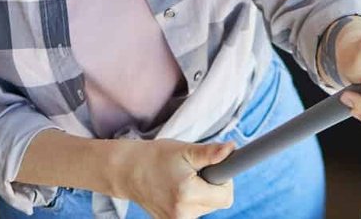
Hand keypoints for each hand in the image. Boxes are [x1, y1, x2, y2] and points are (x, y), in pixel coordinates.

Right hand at [112, 138, 236, 217]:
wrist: (129, 172)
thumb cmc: (157, 157)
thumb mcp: (185, 150)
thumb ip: (210, 153)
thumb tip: (232, 149)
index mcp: (188, 194)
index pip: (226, 197)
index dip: (225, 180)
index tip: (215, 168)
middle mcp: (183, 213)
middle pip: (217, 203)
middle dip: (213, 186)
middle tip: (195, 171)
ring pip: (206, 208)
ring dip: (202, 194)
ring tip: (183, 180)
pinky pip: (194, 212)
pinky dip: (192, 200)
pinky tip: (178, 189)